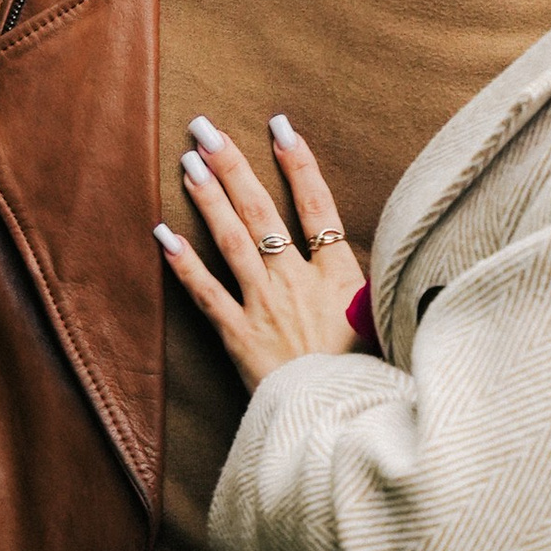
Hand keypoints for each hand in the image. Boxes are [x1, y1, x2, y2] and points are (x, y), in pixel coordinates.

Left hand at [157, 113, 366, 396]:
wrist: (343, 424)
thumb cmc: (370, 379)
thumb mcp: (388, 326)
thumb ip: (373, 291)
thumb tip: (385, 264)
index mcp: (340, 277)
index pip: (318, 206)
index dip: (298, 164)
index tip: (280, 126)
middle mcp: (299, 283)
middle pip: (263, 212)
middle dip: (234, 166)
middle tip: (206, 129)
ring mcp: (266, 307)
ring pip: (232, 241)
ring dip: (208, 198)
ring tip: (188, 162)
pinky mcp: (240, 337)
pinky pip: (206, 294)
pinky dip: (182, 264)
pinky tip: (163, 234)